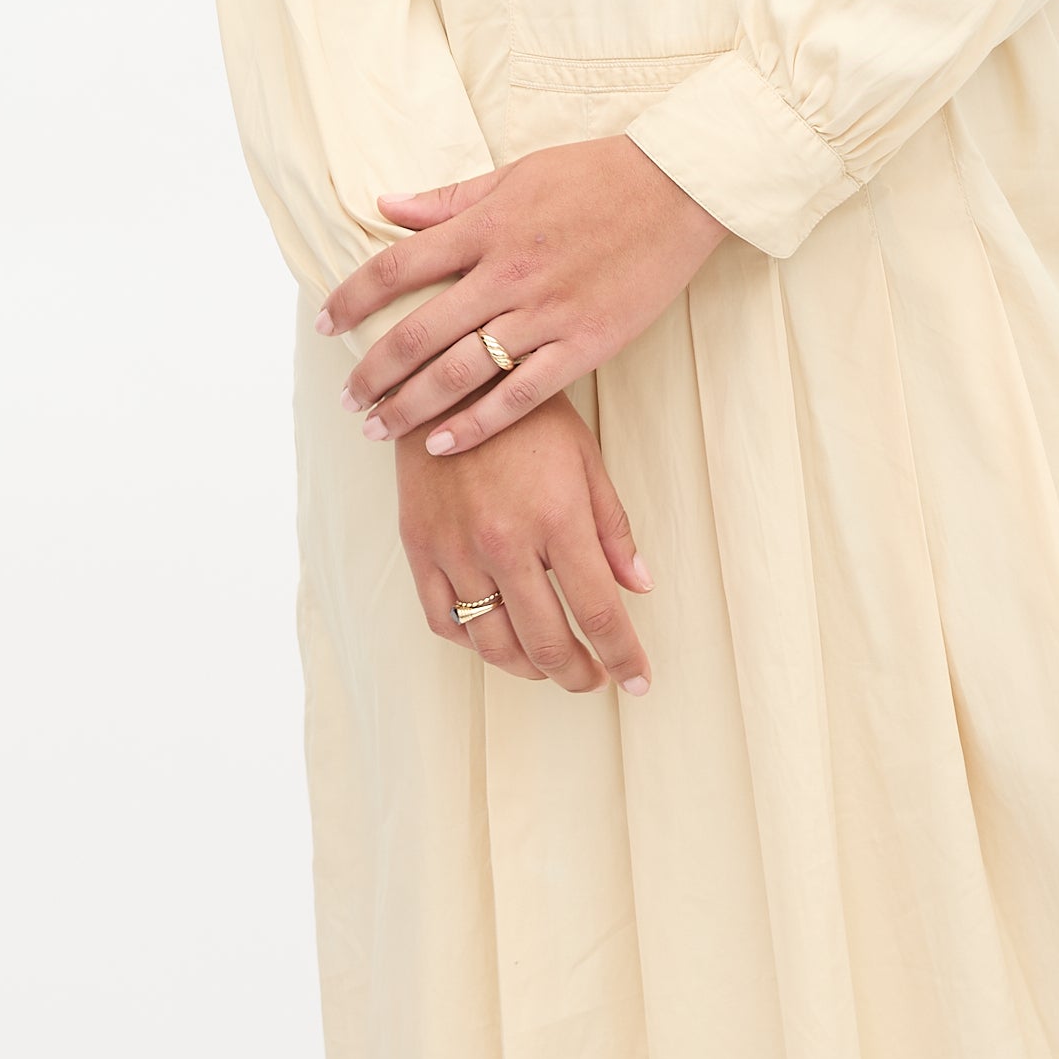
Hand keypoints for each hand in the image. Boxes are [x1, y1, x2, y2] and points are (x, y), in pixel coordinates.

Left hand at [318, 136, 727, 456]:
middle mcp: (506, 273)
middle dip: (373, 370)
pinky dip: (476, 424)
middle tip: (346, 397)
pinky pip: (520, 395)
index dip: (352, 299)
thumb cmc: (596, 175)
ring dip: (410, 405)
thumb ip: (449, 198)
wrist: (676, 187)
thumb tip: (386, 206)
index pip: (396, 268)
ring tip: (378, 427)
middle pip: (418, 331)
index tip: (326, 324)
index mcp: (485, 226)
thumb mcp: (515, 174)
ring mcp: (545, 312)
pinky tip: (442, 444)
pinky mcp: (583, 344)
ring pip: (460, 371)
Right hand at [398, 387, 654, 695]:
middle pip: (547, 642)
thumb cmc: (528, 416)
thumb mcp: (585, 459)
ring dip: (529, 668)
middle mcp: (505, 542)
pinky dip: (474, 642)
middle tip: (595, 679)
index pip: (599, 612)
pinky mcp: (419, 547)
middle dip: (578, 674)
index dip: (623, 656)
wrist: (449, 377)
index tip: (638, 681)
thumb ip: (612, 528)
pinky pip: (444, 620)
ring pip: (494, 643)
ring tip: (550, 665)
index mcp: (557, 518)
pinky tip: (496, 637)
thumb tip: (639, 586)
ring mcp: (456, 549)